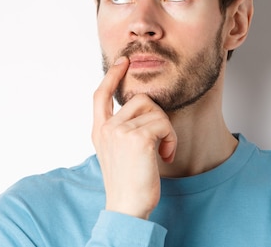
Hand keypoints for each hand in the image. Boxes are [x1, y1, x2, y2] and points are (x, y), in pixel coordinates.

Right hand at [92, 56, 177, 219]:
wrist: (127, 208)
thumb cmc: (128, 184)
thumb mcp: (117, 153)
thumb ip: (122, 130)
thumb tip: (142, 108)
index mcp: (99, 131)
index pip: (100, 95)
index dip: (112, 76)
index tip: (123, 62)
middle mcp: (106, 129)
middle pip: (141, 100)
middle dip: (157, 118)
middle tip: (160, 142)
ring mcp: (120, 131)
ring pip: (155, 111)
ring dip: (166, 131)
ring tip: (162, 152)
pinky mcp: (137, 138)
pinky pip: (164, 124)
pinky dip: (171, 140)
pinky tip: (165, 156)